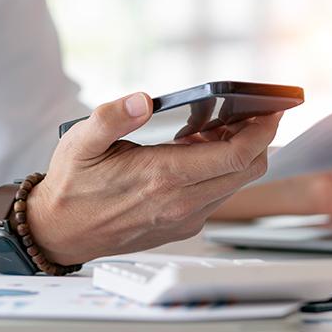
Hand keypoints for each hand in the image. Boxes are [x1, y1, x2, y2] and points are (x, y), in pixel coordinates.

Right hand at [28, 92, 280, 264]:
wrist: (59, 232)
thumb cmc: (71, 186)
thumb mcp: (80, 141)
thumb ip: (112, 116)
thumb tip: (143, 99)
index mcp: (164, 178)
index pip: (238, 155)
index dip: (263, 130)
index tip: (272, 110)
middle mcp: (182, 203)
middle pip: (248, 169)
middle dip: (259, 138)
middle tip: (251, 113)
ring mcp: (185, 218)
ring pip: (235, 183)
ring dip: (237, 154)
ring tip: (216, 128)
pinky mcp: (182, 226)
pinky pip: (217, 195)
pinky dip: (220, 171)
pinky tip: (197, 153)